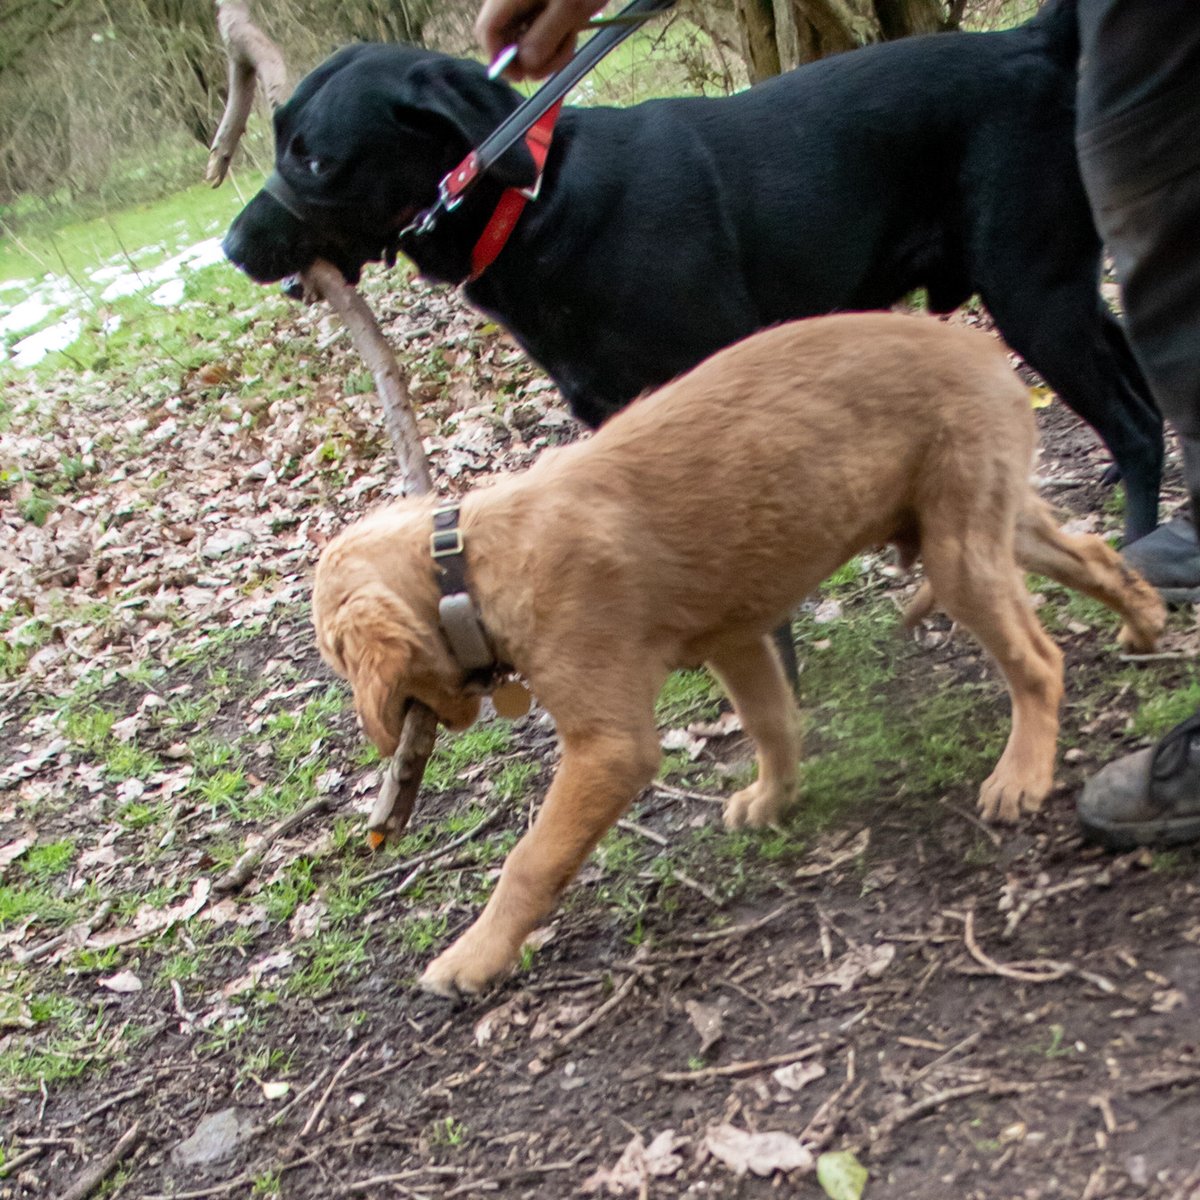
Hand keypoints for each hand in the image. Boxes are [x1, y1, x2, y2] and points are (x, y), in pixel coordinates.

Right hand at [475, 0, 606, 79]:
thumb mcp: (569, 5)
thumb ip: (546, 35)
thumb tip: (526, 64)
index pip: (488, 31)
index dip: (500, 58)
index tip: (521, 76)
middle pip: (507, 38)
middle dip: (532, 56)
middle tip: (560, 57)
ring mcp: (527, 2)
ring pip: (526, 37)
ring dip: (549, 48)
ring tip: (573, 35)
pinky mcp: (542, 6)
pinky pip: (541, 29)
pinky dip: (556, 36)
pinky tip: (572, 28)